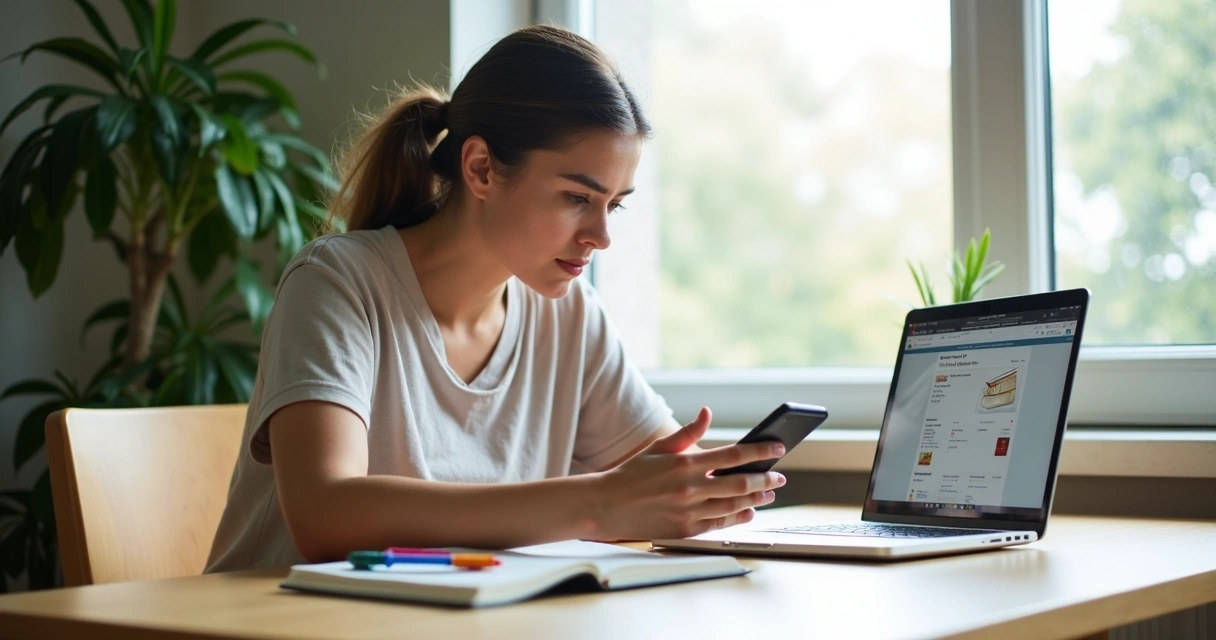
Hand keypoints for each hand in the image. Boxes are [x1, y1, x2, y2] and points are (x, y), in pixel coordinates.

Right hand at [588, 407, 786, 539]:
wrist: (606, 506)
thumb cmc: (631, 474)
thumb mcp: (659, 448)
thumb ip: (688, 432)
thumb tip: (707, 412)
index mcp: (686, 463)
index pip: (734, 455)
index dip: (760, 451)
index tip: (777, 449)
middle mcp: (691, 488)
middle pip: (741, 482)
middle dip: (765, 478)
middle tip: (779, 476)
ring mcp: (689, 510)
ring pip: (734, 505)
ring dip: (756, 499)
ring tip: (769, 493)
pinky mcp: (686, 529)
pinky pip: (720, 524)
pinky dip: (738, 517)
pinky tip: (748, 512)